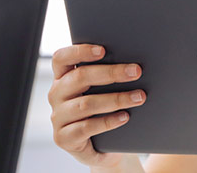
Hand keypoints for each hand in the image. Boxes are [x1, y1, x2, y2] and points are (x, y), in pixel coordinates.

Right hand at [48, 44, 146, 167]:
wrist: (101, 147)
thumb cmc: (104, 109)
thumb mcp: (103, 89)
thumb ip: (107, 75)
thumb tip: (133, 64)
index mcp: (63, 77)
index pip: (62, 58)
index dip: (80, 51)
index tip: (103, 50)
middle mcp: (57, 94)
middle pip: (79, 77)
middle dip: (111, 73)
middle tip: (136, 72)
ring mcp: (58, 117)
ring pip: (86, 104)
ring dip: (116, 99)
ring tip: (139, 97)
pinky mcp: (63, 138)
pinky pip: (87, 127)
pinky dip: (108, 121)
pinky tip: (125, 117)